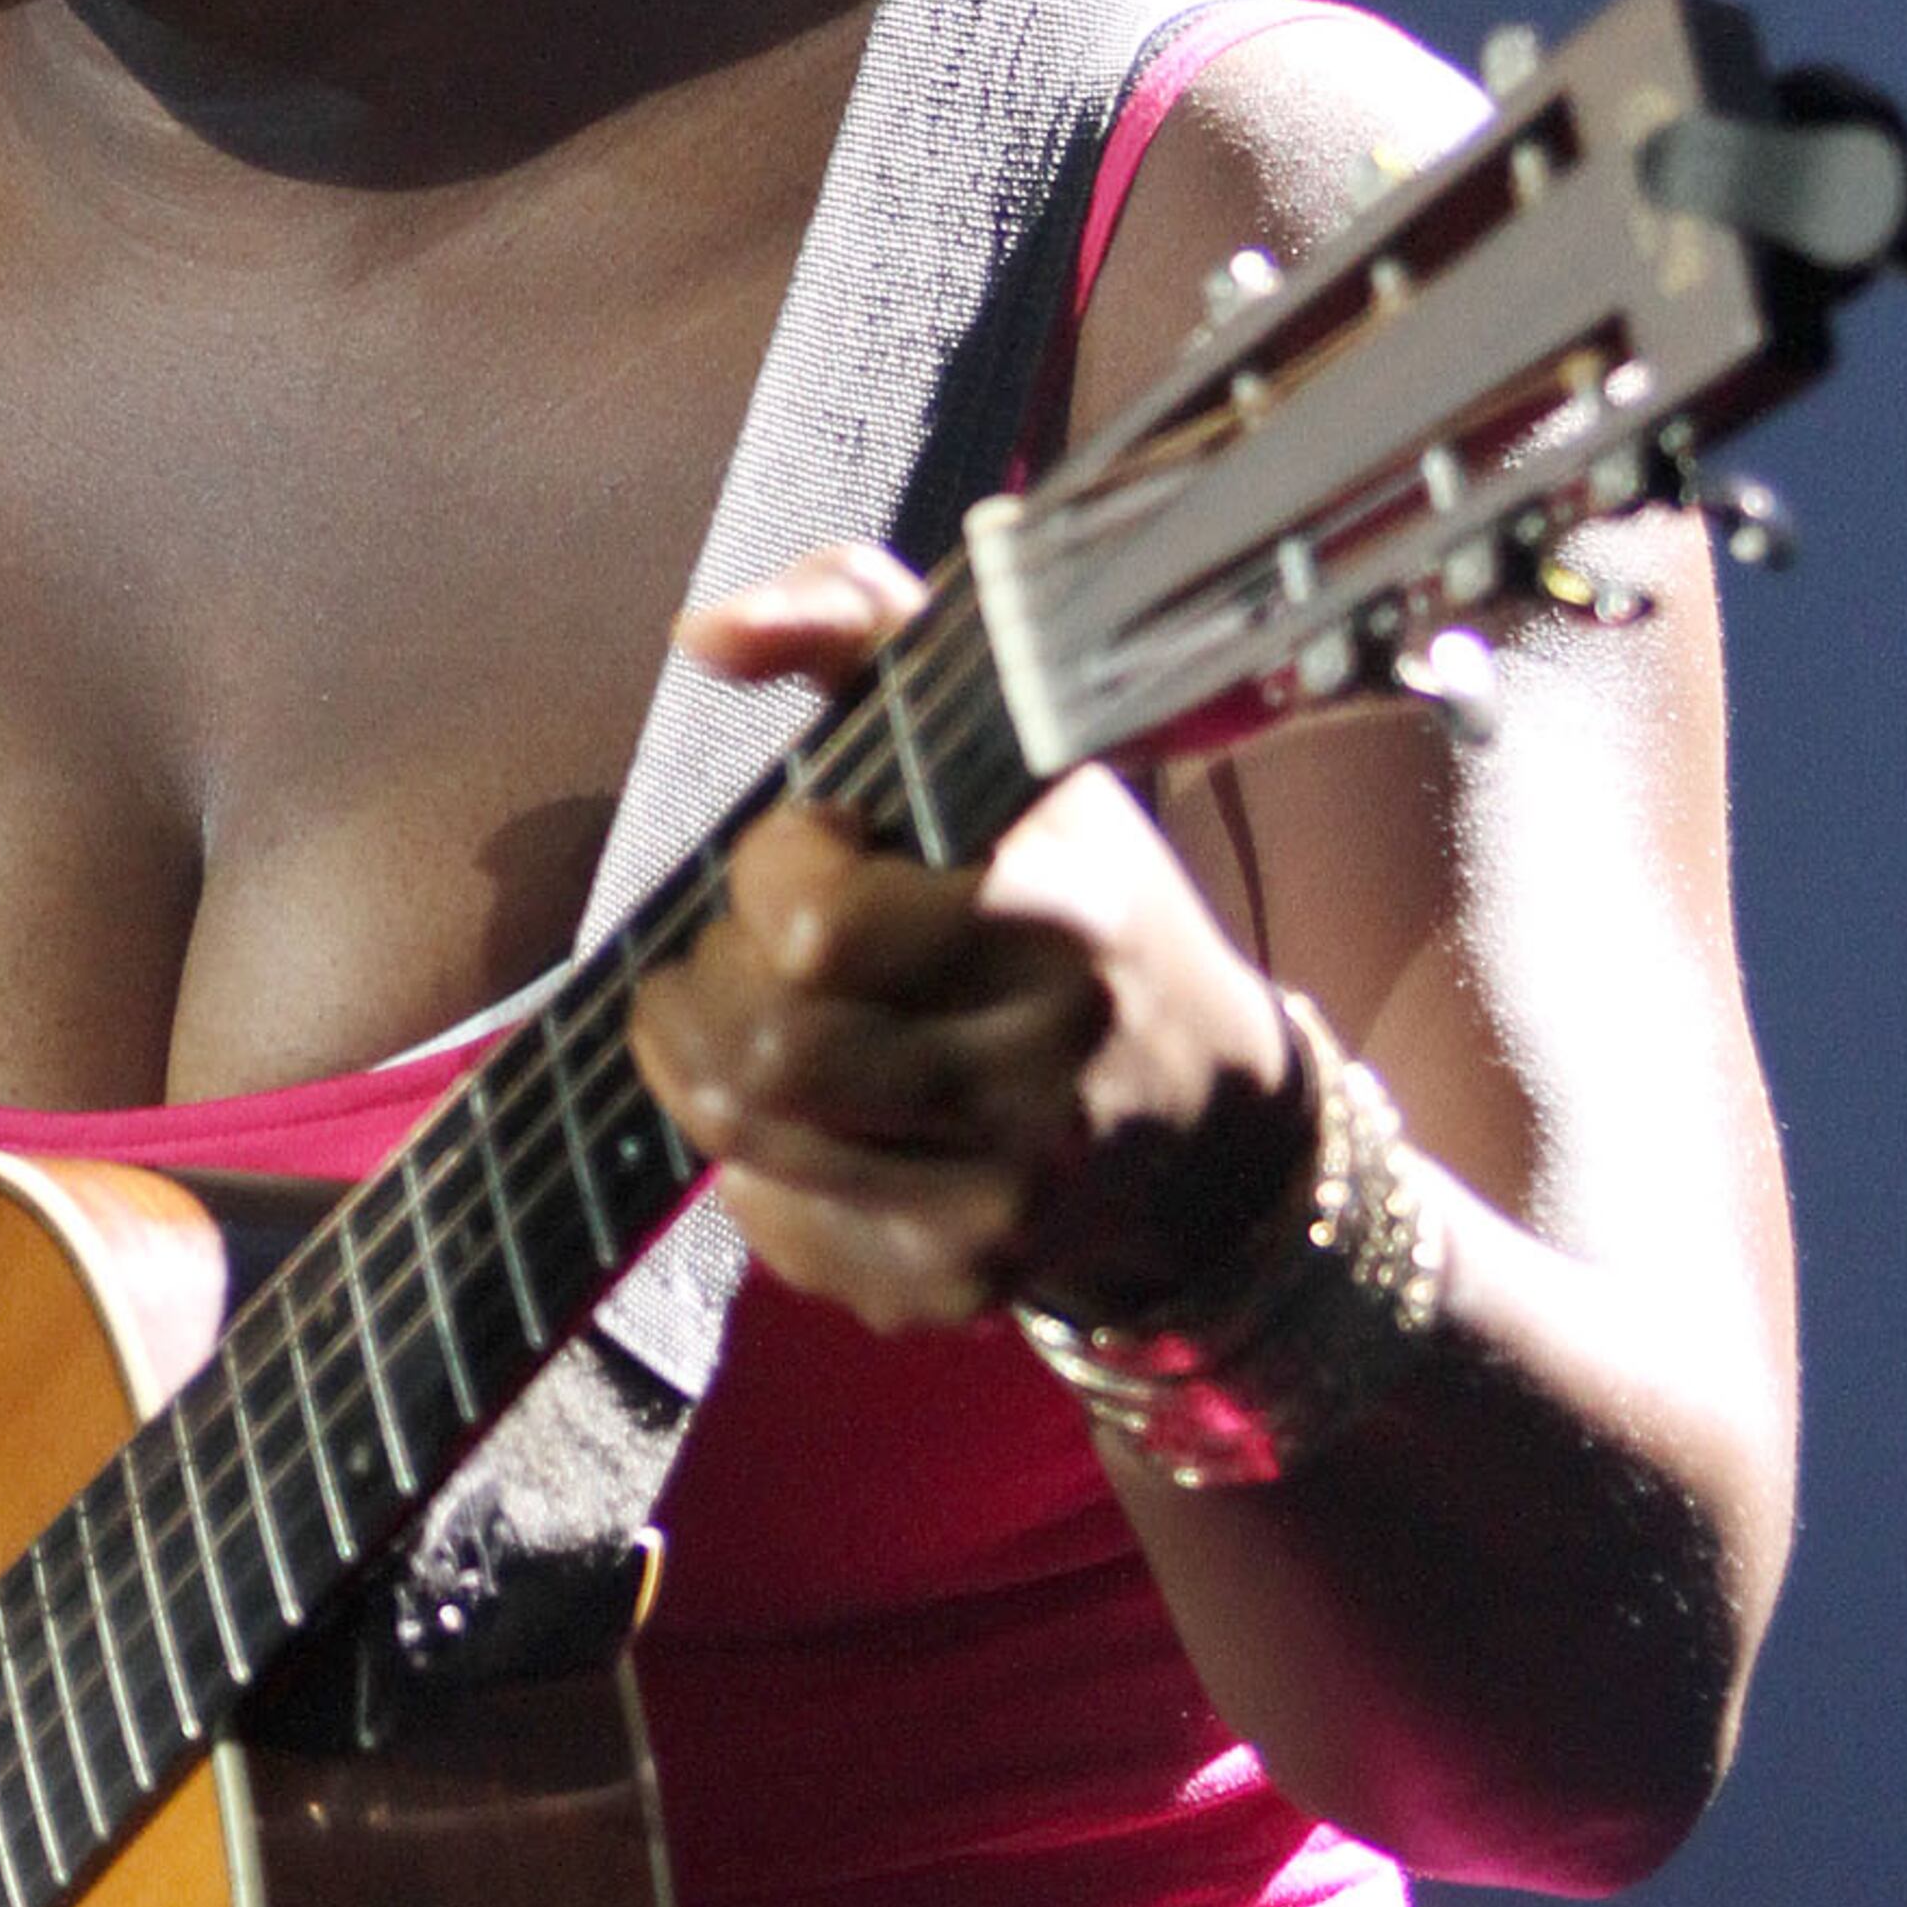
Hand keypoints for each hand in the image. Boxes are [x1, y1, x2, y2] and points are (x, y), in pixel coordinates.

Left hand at [622, 545, 1306, 1338]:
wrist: (1205, 1120)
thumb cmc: (1073, 899)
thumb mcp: (1006, 735)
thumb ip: (858, 623)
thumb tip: (701, 631)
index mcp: (1062, 920)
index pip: (814, 919)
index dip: (771, 870)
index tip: (808, 847)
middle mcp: (1046, 1074)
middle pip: (763, 1045)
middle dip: (711, 981)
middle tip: (737, 948)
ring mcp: (1004, 1198)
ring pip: (745, 1138)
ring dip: (702, 1067)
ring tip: (739, 1015)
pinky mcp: (958, 1284)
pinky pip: (772, 1226)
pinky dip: (755, 1166)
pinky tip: (816, 1117)